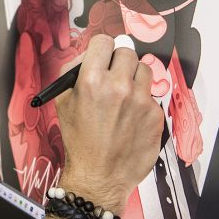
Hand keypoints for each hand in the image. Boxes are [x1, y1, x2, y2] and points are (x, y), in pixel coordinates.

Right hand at [54, 34, 162, 211]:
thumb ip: (73, 73)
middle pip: (126, 52)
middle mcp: (118, 86)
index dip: (101, 49)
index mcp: (92, 80)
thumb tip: (88, 56)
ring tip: (124, 97)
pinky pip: (151, 95)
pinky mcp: (155, 115)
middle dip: (118, 62)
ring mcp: (140, 100)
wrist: (99, 176)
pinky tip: (131, 118)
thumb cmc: (79, 142)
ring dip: (134, 78)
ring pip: (143, 70)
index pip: (103, 42)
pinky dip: (142, 102)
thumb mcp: (63, 103)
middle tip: (113, 77)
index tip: (102, 55)